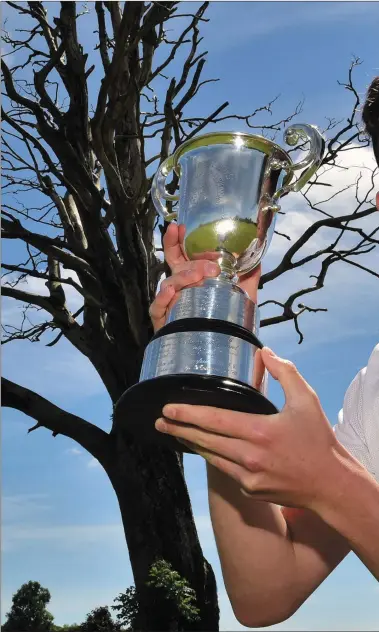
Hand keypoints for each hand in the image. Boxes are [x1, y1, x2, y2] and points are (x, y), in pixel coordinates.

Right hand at [150, 223, 261, 331]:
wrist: (223, 350)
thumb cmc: (228, 320)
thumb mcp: (243, 294)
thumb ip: (250, 275)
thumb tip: (258, 257)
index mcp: (193, 277)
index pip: (181, 254)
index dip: (177, 239)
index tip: (179, 227)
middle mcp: (179, 287)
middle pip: (171, 263)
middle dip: (177, 250)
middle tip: (204, 261)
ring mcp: (170, 303)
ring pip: (169, 283)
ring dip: (183, 276)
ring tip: (198, 276)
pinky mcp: (164, 320)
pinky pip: (157, 307)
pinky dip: (163, 298)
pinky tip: (171, 292)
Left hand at [155, 347, 340, 510]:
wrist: (330, 485)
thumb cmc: (319, 440)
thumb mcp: (306, 400)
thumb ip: (285, 372)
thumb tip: (264, 352)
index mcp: (260, 432)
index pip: (215, 421)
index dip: (188, 414)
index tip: (168, 408)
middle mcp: (249, 456)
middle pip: (205, 439)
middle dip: (179, 428)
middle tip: (159, 420)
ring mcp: (248, 476)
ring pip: (210, 456)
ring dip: (190, 442)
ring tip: (173, 432)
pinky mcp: (250, 489)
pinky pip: (223, 469)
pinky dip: (211, 456)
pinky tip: (202, 447)